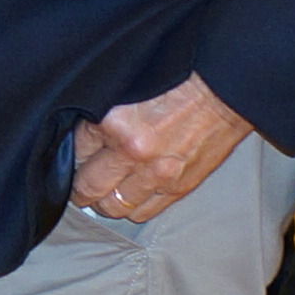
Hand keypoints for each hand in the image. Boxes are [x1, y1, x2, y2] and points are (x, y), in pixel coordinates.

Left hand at [65, 67, 256, 223]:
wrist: (223, 91)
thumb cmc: (179, 82)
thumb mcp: (128, 87)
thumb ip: (104, 113)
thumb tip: (81, 137)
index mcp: (115, 121)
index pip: (74, 151)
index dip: (71, 155)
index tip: (73, 157)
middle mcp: (133, 151)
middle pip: (87, 187)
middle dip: (79, 188)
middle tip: (79, 184)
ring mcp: (155, 174)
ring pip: (111, 206)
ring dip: (104, 201)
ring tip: (105, 191)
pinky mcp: (177, 188)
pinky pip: (142, 212)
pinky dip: (133, 207)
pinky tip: (131, 194)